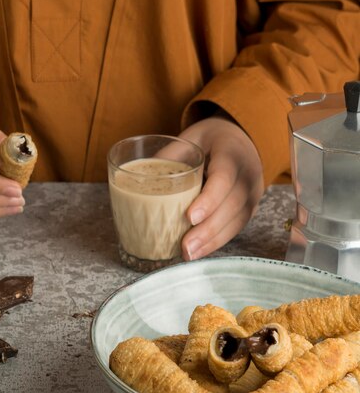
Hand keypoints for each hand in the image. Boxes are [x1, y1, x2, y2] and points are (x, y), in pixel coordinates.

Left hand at [179, 115, 263, 259]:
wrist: (239, 140)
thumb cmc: (209, 140)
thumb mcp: (189, 138)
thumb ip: (170, 156)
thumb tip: (140, 180)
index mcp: (232, 151)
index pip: (224, 177)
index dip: (209, 199)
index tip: (190, 217)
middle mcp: (248, 173)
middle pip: (232, 205)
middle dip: (208, 229)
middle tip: (185, 246)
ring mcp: (252, 193)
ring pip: (236, 221)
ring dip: (212, 241)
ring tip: (189, 255)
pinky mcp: (248, 208)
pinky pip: (235, 228)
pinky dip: (217, 242)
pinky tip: (199, 252)